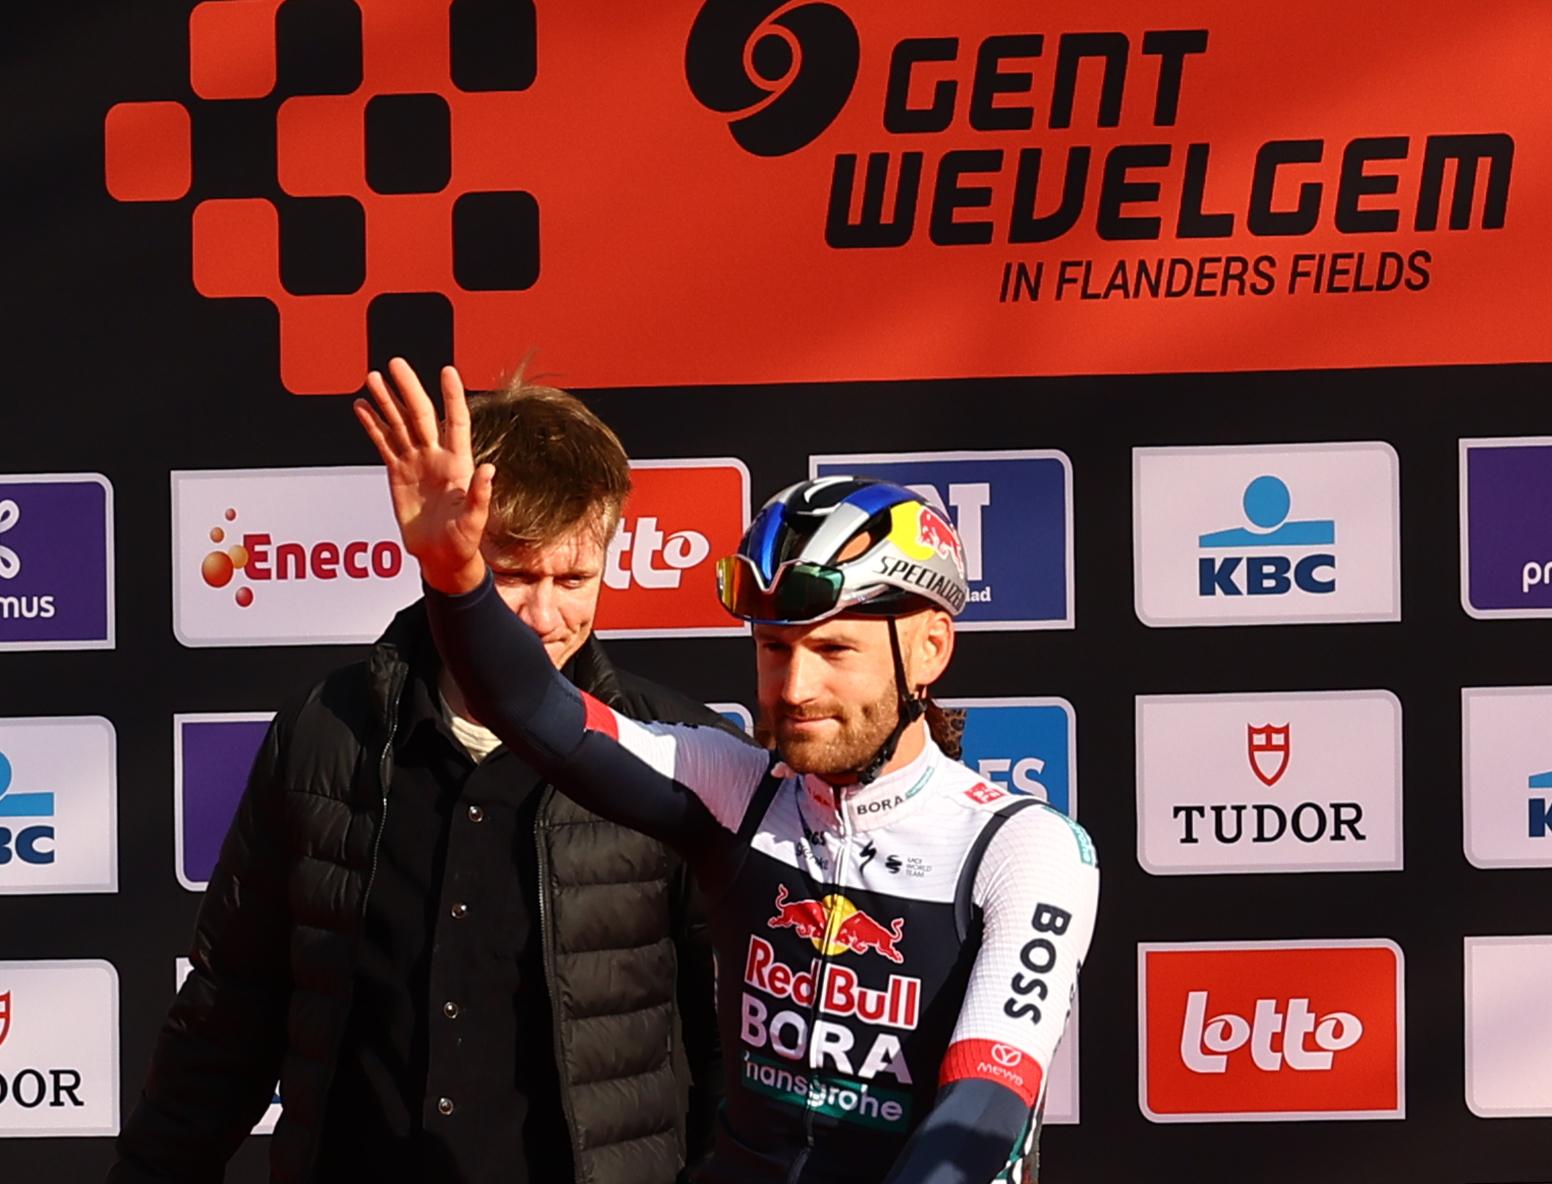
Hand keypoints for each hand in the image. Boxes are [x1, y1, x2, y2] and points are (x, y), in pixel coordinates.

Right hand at [354, 357, 492, 594]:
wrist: (441, 557)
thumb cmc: (463, 542)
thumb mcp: (475, 522)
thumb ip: (481, 496)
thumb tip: (490, 470)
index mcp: (459, 464)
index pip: (456, 422)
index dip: (452, 397)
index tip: (447, 371)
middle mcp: (437, 456)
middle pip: (420, 415)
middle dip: (408, 389)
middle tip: (395, 364)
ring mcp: (416, 462)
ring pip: (398, 424)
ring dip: (386, 402)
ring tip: (372, 377)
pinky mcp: (398, 473)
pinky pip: (383, 443)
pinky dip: (373, 425)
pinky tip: (362, 407)